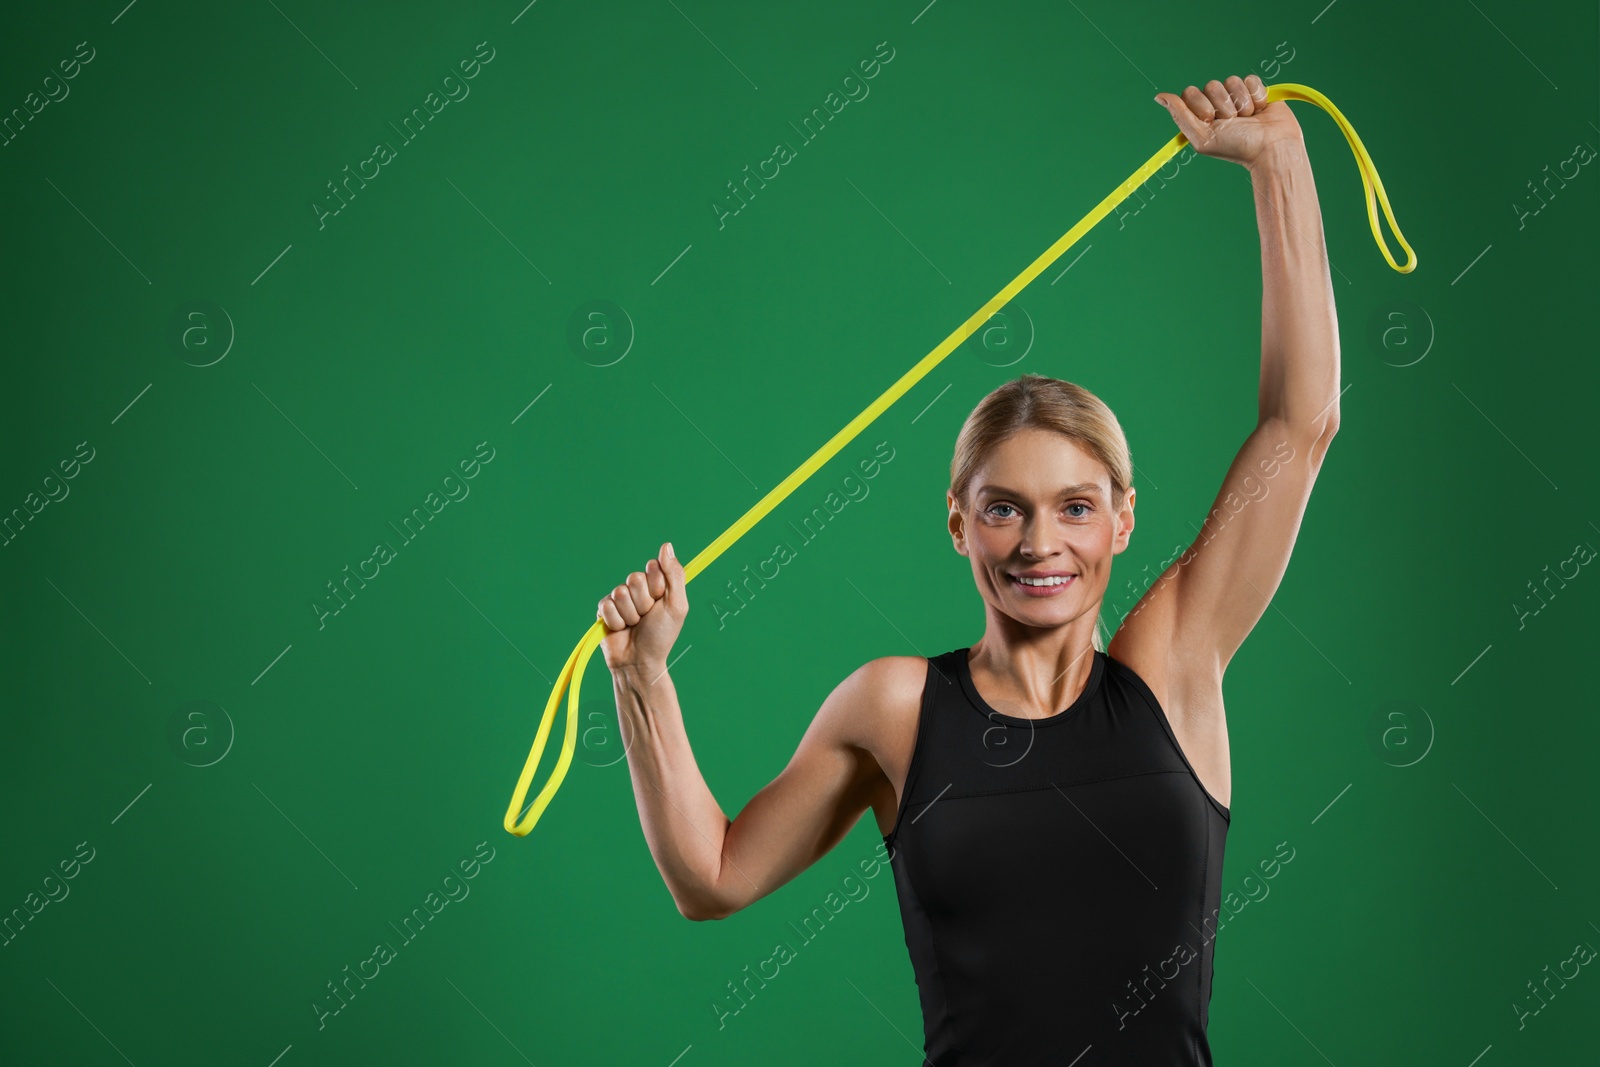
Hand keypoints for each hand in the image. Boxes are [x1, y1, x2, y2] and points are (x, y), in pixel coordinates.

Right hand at [597, 542, 688, 670]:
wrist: (639, 662)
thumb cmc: (661, 636)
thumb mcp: (677, 605)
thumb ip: (675, 574)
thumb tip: (666, 545)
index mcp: (656, 585)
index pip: (653, 567)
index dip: (657, 586)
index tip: (661, 601)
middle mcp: (638, 589)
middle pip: (634, 578)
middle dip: (643, 602)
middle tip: (647, 618)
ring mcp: (620, 599)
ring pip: (620, 592)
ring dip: (630, 615)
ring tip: (634, 626)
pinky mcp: (604, 610)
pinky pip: (607, 605)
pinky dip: (617, 621)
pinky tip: (621, 629)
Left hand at [1155, 74, 1303, 169]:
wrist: (1271, 148)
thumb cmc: (1237, 147)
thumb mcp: (1202, 136)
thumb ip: (1180, 114)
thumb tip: (1158, 96)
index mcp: (1201, 115)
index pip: (1190, 93)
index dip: (1201, 106)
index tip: (1211, 120)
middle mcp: (1218, 104)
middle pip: (1211, 85)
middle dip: (1223, 105)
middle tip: (1233, 123)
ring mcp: (1237, 97)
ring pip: (1232, 81)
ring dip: (1241, 103)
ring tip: (1248, 119)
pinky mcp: (1256, 91)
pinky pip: (1251, 80)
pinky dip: (1256, 96)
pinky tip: (1260, 110)